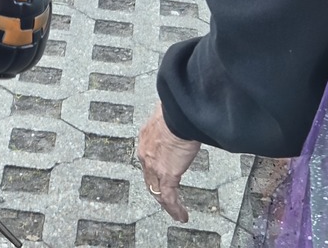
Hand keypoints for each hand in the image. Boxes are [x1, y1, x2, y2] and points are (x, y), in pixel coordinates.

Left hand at [137, 102, 201, 221]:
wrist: (178, 115)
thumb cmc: (176, 111)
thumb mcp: (168, 117)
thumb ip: (171, 124)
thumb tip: (179, 120)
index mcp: (145, 139)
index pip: (147, 160)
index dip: (153, 170)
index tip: (159, 176)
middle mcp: (145, 154)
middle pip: (149, 179)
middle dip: (157, 190)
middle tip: (165, 200)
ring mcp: (154, 166)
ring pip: (157, 191)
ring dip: (166, 204)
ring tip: (175, 213)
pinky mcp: (167, 174)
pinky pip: (169, 198)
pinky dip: (175, 209)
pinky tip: (182, 216)